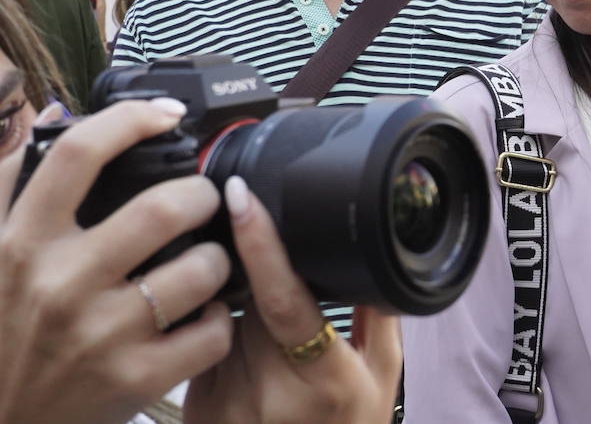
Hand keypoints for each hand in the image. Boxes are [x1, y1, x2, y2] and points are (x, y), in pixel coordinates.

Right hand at [0, 99, 233, 423]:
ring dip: (218, 259)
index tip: (166, 114)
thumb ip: (14, 183)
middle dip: (203, 195)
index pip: (77, 155)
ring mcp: (100, 333)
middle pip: (164, 208)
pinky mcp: (133, 379)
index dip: (131, 119)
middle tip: (205, 199)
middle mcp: (60, 283)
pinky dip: (219, 318)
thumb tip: (56, 115)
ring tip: (205, 260)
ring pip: (202, 268)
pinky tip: (202, 314)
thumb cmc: (4, 327)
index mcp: (22, 243)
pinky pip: (212, 331)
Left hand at [185, 177, 400, 423]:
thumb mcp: (383, 378)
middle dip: (260, 273)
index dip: (262, 243)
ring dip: (240, 302)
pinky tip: (245, 343)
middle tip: (273, 259)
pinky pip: (207, 344)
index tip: (242, 196)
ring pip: (223, 319)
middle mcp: (270, 394)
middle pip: (250, 300)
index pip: (284, 298)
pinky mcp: (198, 408)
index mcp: (324, 380)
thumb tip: (373, 254)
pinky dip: (223, 329)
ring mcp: (228, 403)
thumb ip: (380, 315)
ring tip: (266, 317)